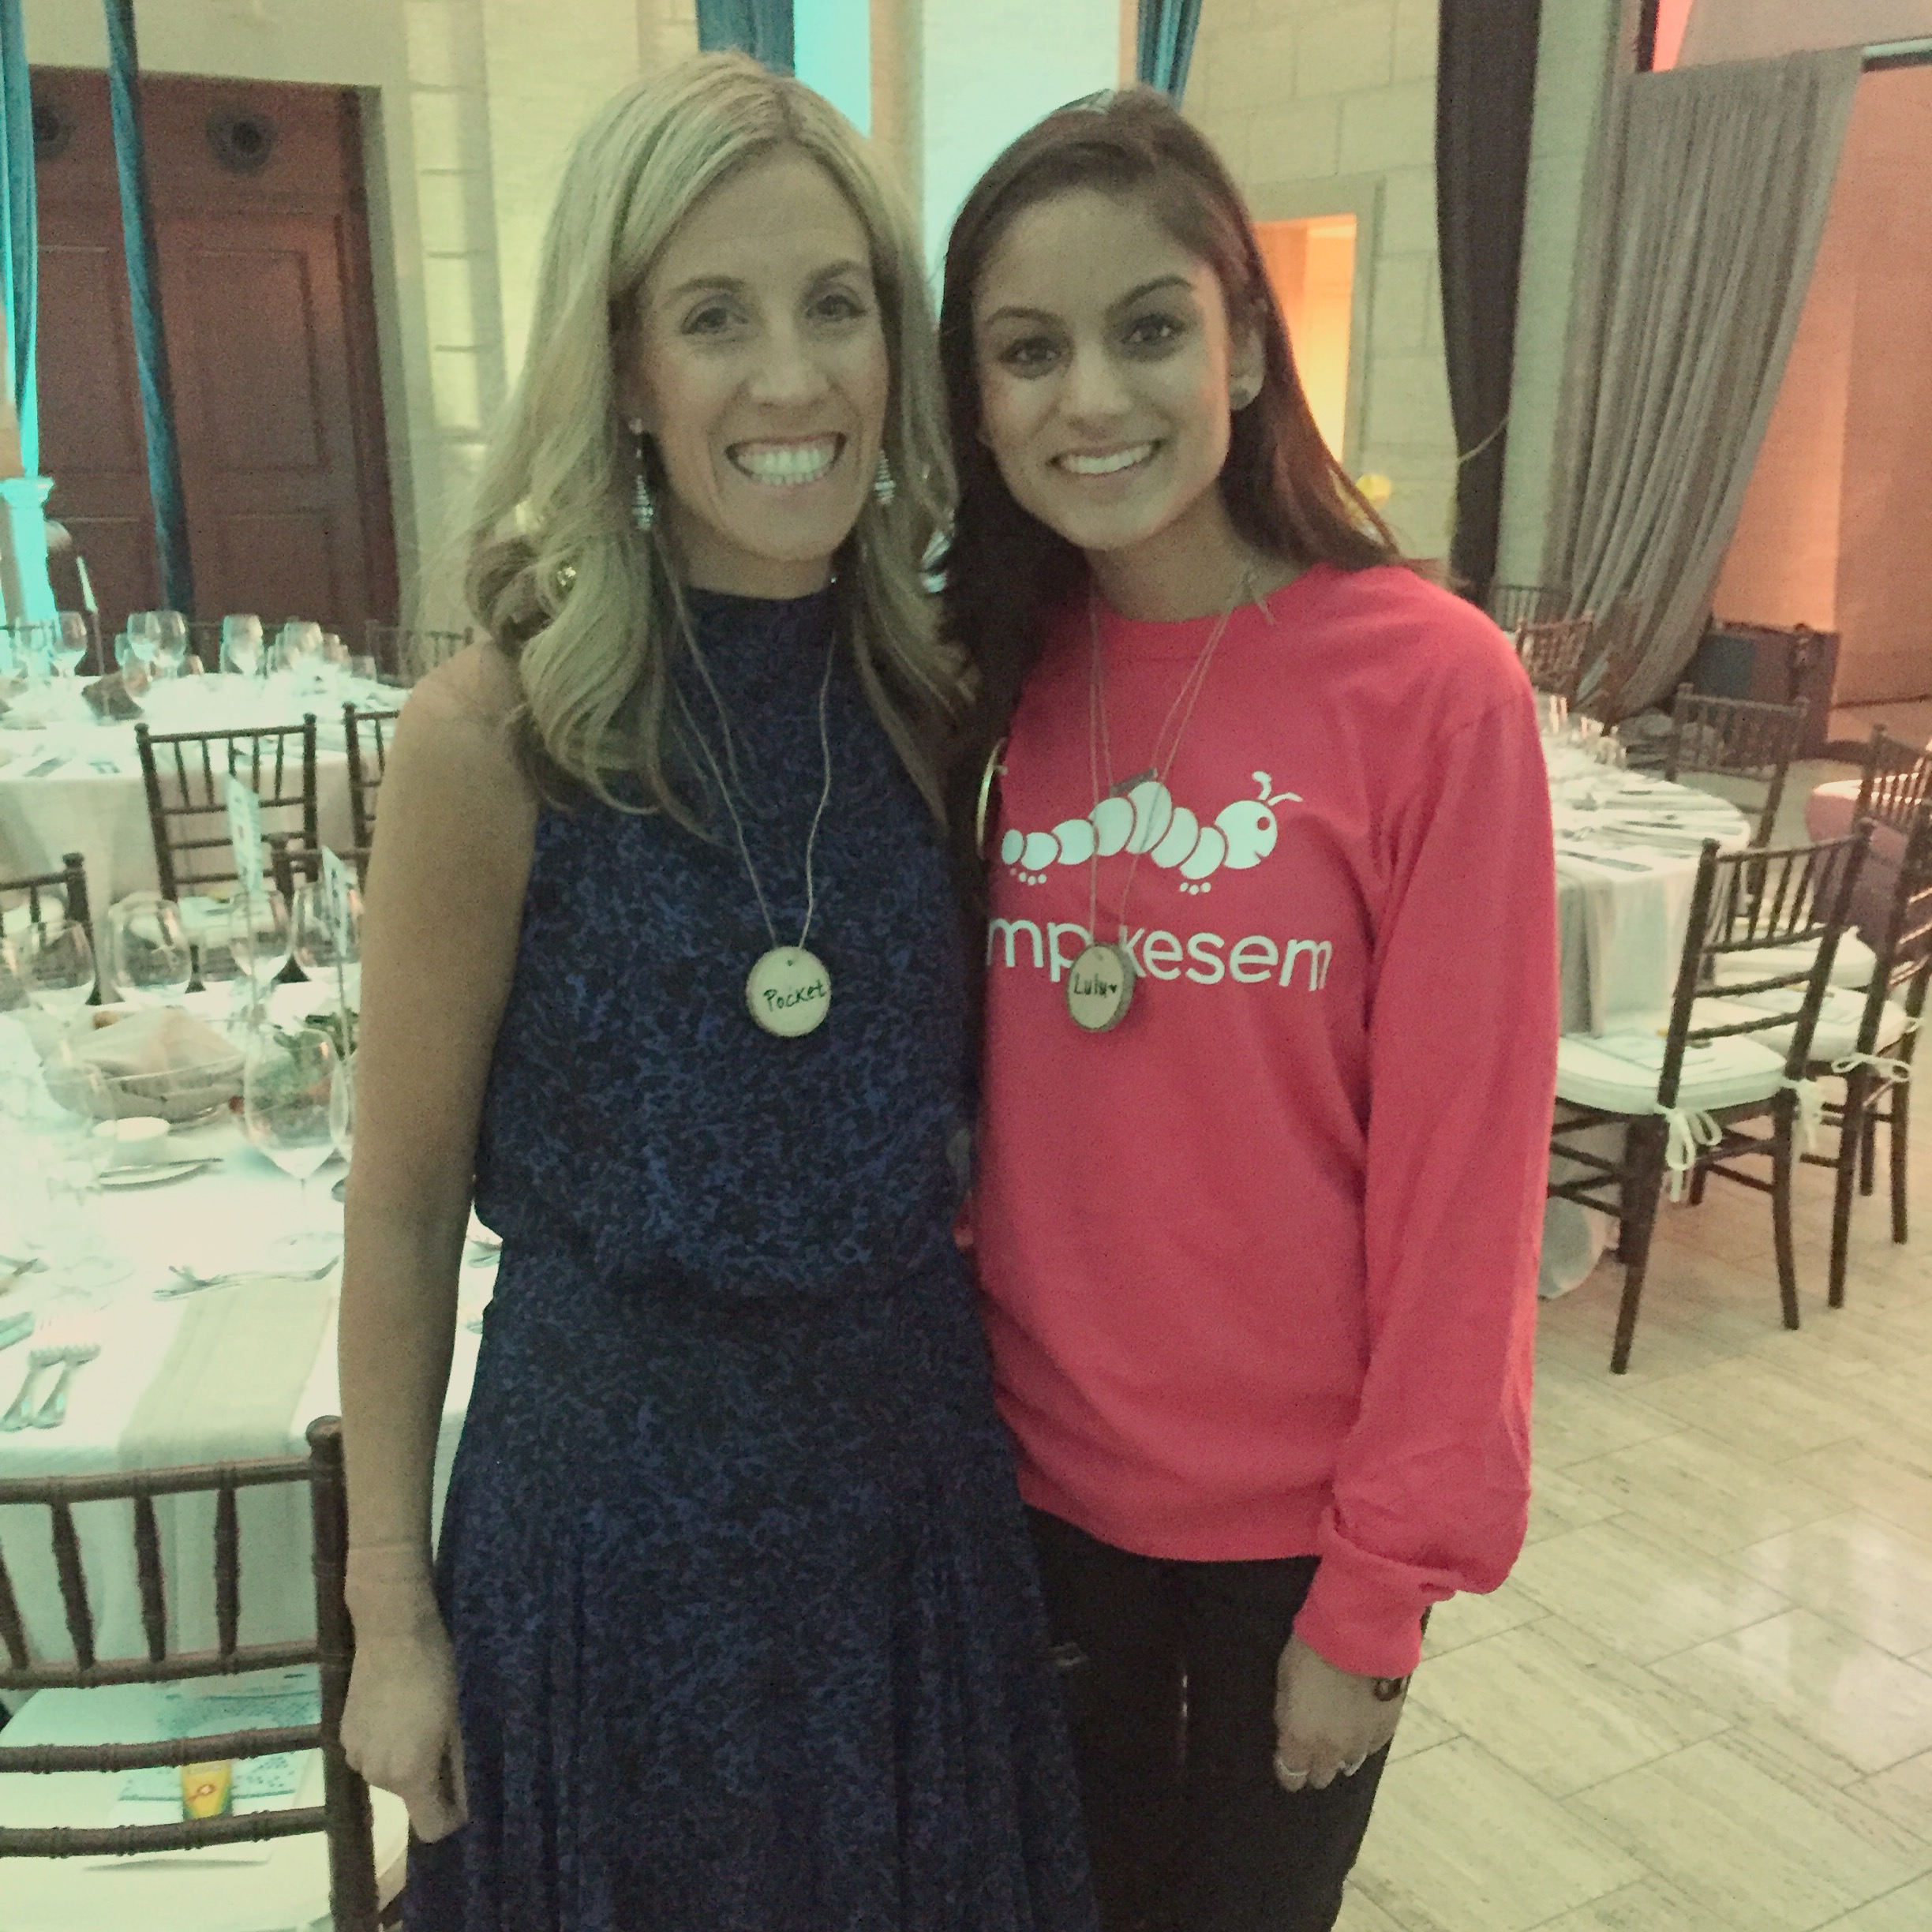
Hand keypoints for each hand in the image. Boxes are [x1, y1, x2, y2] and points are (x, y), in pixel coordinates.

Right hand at [341, 1555, 467, 1841]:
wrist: (392, 1632)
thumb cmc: (435, 1672)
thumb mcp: (455, 1723)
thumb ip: (455, 1770)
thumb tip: (461, 1806)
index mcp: (409, 1774)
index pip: (430, 1827)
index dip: (450, 1817)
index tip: (462, 1795)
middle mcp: (376, 1775)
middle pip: (410, 1796)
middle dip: (429, 1776)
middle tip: (444, 1735)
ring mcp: (355, 1756)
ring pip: (390, 1776)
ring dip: (406, 1758)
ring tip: (419, 1717)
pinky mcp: (343, 1735)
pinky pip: (372, 1755)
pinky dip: (386, 1744)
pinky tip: (396, 1710)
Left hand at [1272, 1632, 1405, 1792]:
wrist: (1360, 1635)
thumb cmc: (1312, 1651)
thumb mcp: (1284, 1680)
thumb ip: (1286, 1714)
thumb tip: (1290, 1729)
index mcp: (1301, 1739)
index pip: (1291, 1776)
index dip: (1288, 1769)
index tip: (1287, 1757)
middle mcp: (1332, 1751)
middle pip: (1321, 1778)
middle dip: (1314, 1764)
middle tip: (1313, 1742)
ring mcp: (1362, 1743)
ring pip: (1349, 1764)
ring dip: (1340, 1752)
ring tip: (1338, 1729)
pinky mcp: (1387, 1730)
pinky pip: (1371, 1746)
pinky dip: (1364, 1737)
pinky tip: (1360, 1719)